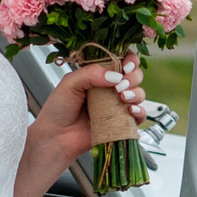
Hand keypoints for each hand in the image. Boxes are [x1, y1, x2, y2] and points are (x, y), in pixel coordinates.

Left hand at [29, 50, 145, 168]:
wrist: (56, 137)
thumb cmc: (58, 109)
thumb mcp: (70, 83)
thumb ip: (91, 73)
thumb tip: (116, 76)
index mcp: (98, 74)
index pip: (121, 60)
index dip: (129, 59)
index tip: (126, 66)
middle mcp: (110, 88)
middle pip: (134, 75)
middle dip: (133, 77)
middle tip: (121, 85)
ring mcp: (116, 105)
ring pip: (139, 93)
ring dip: (137, 93)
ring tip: (123, 97)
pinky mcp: (121, 123)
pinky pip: (139, 115)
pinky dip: (140, 111)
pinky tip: (130, 111)